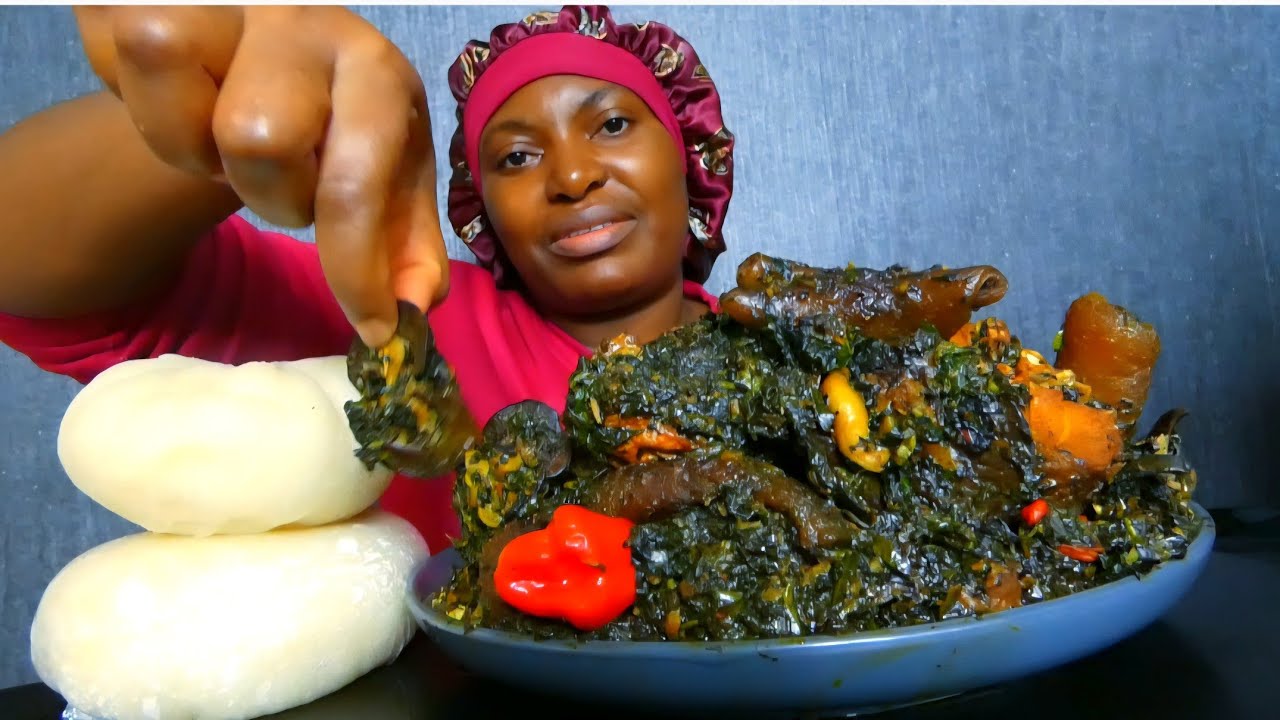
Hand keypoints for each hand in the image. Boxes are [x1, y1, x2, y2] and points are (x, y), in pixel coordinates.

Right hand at [73, 5, 447, 345]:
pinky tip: (180, 102)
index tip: (367, 325)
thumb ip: (403, 244)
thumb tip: (409, 310)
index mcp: (371, 69)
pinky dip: (135, 102)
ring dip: (188, 145)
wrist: (270, 51)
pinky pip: (106, 61)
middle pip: (254, 140)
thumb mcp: (388, 176)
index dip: (354, 269)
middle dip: (268, 193)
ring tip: (222, 141)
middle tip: (282, 184)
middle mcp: (300, 22)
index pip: (353, 184)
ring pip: (168, 90)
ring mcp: (222, 1)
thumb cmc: (335, 124)